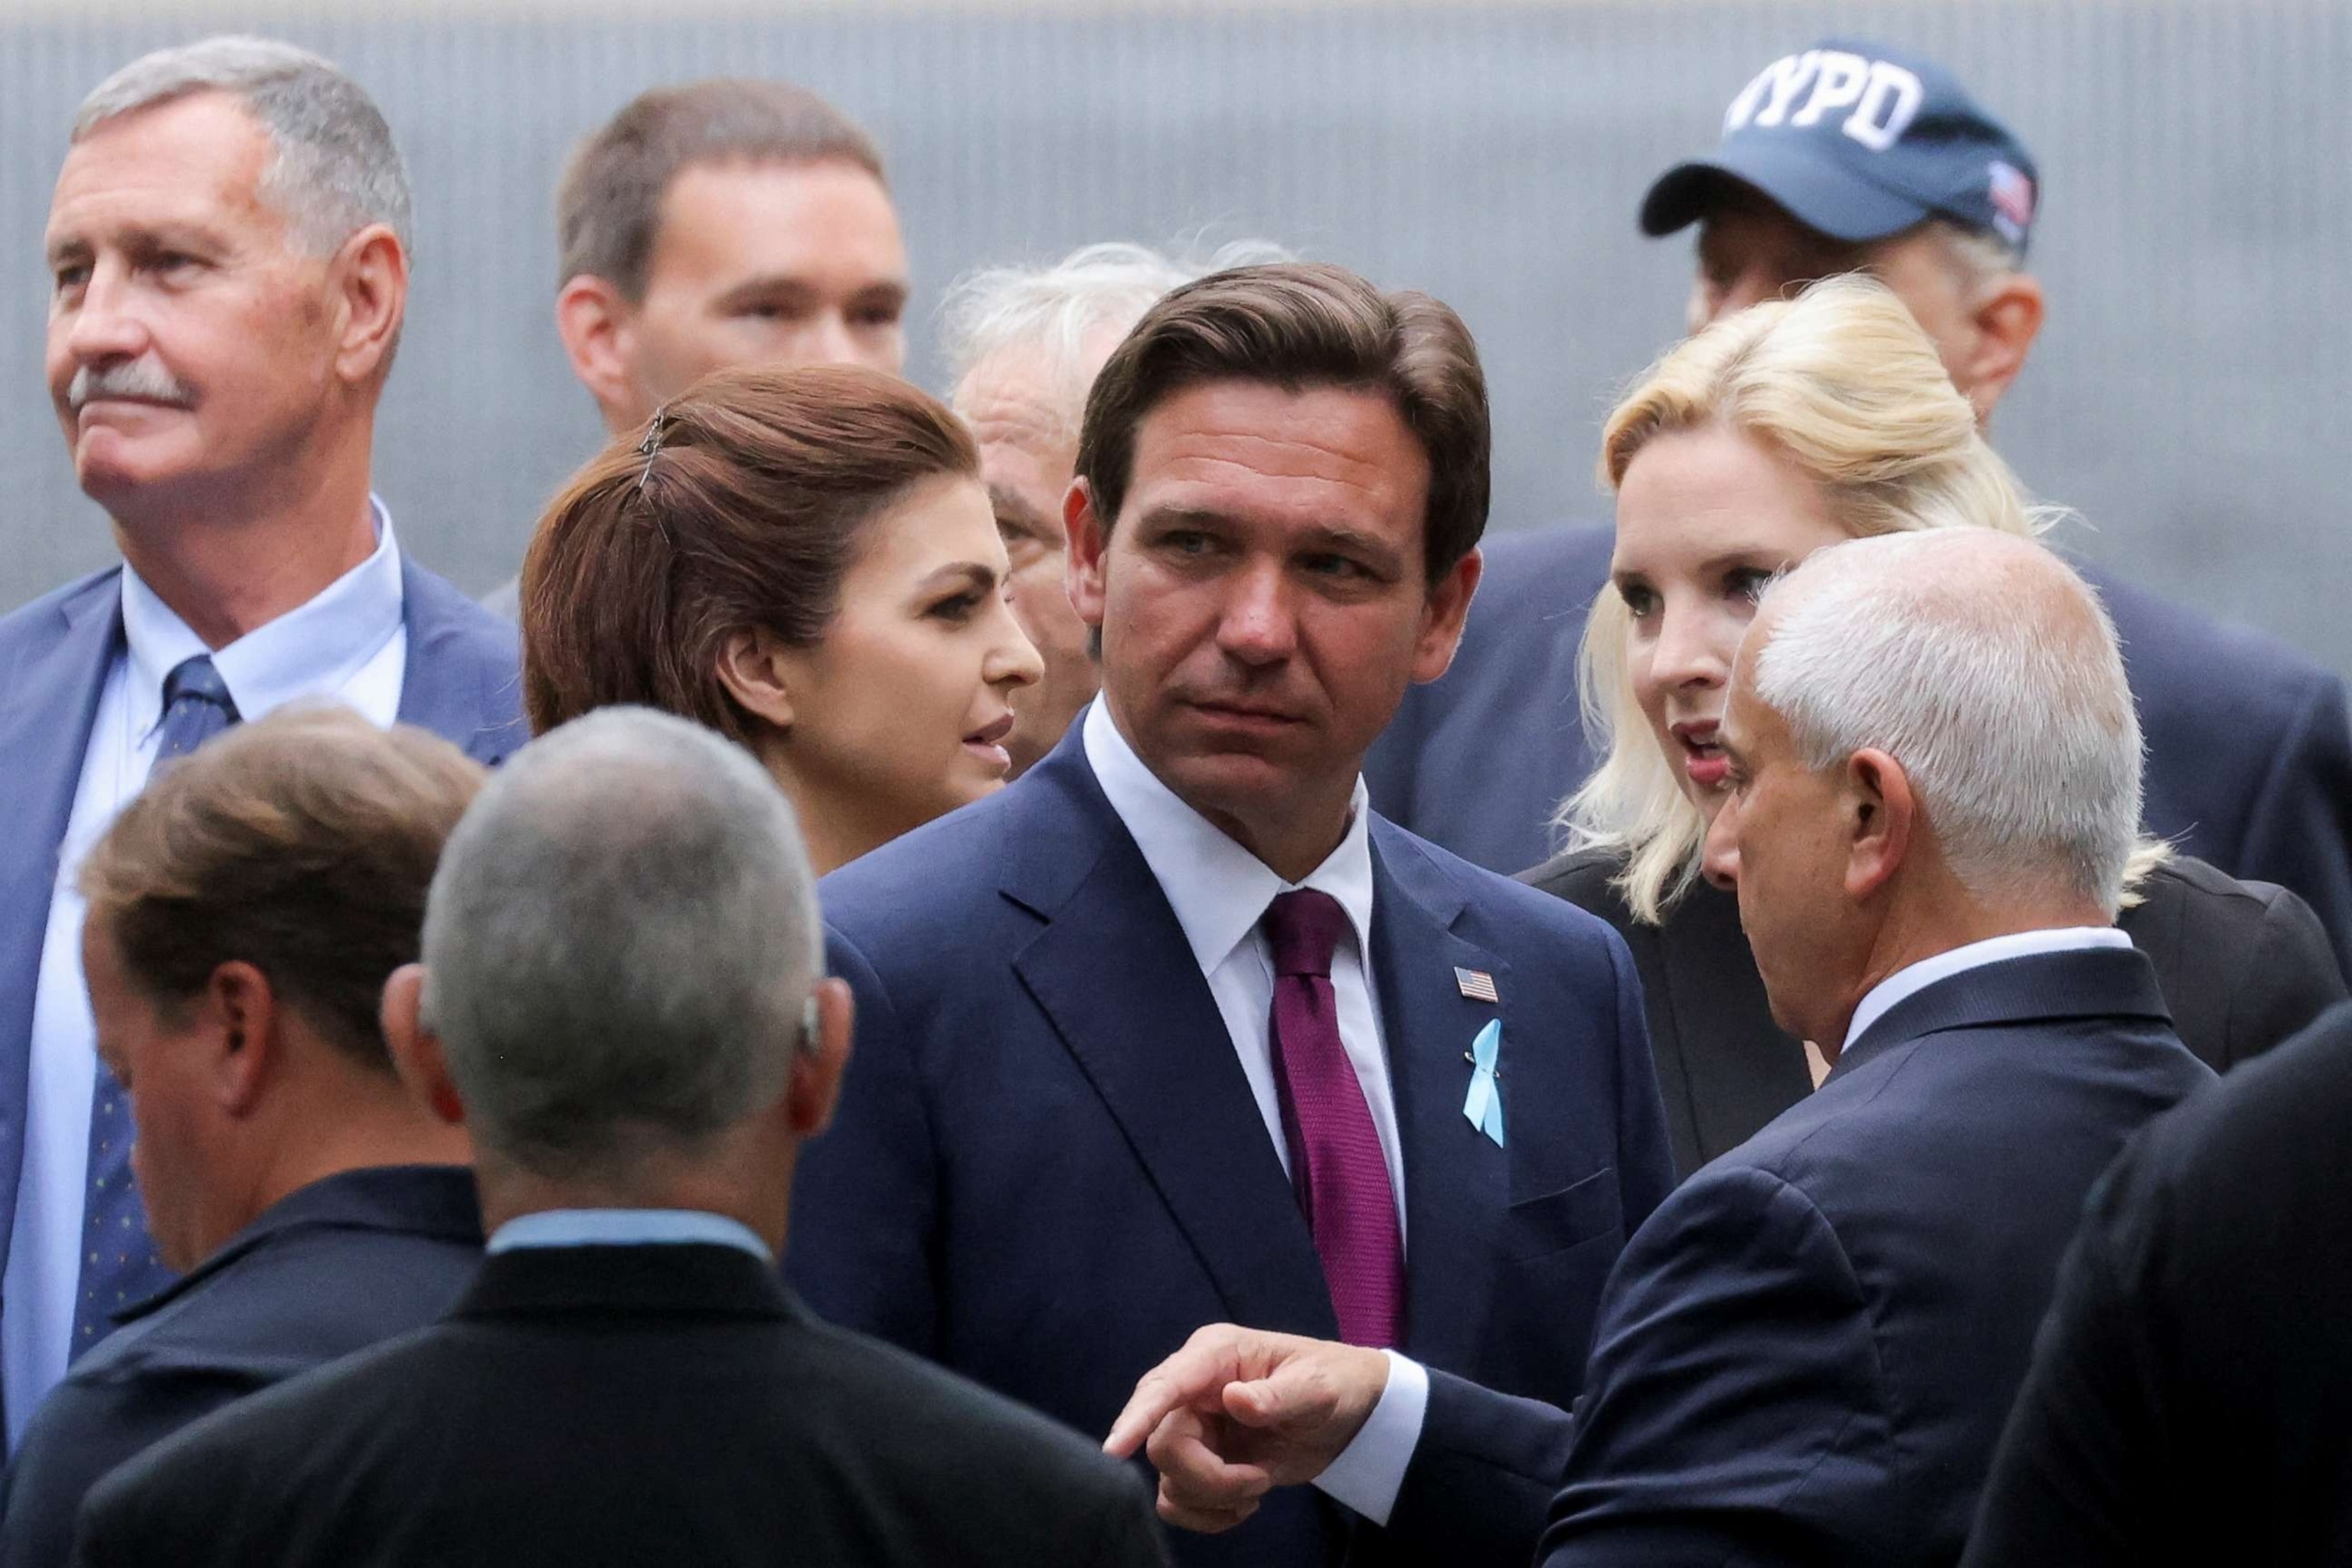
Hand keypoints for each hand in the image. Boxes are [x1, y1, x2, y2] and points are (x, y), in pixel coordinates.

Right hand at [1103, 1324, 1390, 1533]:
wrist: (1349, 1415)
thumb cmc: (1333, 1383)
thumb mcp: (1316, 1388)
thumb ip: (1277, 1396)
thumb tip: (1235, 1400)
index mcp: (1215, 1356)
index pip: (1165, 1386)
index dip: (1138, 1417)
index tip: (1116, 1449)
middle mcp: (1193, 1389)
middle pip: (1162, 1443)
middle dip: (1207, 1476)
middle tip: (1257, 1482)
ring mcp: (1193, 1426)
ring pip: (1167, 1476)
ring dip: (1211, 1497)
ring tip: (1257, 1489)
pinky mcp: (1198, 1460)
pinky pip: (1176, 1499)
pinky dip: (1206, 1514)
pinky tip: (1242, 1506)